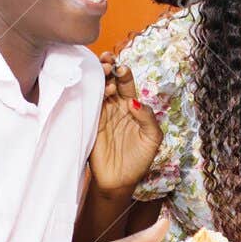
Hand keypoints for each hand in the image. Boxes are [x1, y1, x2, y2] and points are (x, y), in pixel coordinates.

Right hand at [89, 53, 161, 193]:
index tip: (122, 68)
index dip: (123, 72)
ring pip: (98, 89)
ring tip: (102, 70)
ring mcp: (101, 114)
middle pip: (109, 80)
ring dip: (98, 77)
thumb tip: (134, 102)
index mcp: (131, 106)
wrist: (120, 181)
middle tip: (107, 60)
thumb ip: (147, 118)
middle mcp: (115, 106)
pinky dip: (90, 94)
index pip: (126, 82)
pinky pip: (88, 104)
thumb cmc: (139, 160)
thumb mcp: (152, 138)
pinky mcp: (90, 123)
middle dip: (108, 67)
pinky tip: (96, 89)